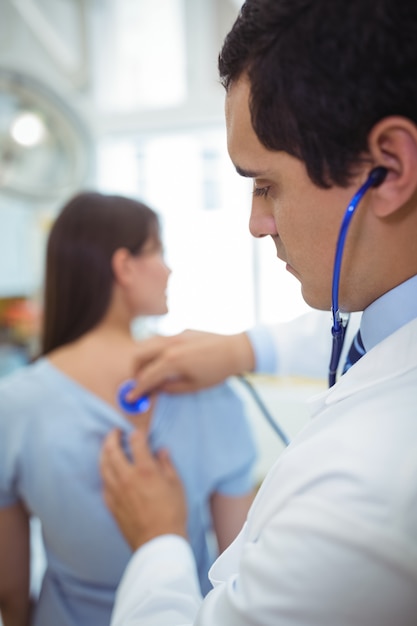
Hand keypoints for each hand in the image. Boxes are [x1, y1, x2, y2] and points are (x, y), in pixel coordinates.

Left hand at [100, 429, 186, 549]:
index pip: (136, 442)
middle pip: (112, 450)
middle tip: (115, 432)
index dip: (136, 433)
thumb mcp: (176, 484)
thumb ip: (166, 464)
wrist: (158, 541)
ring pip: (103, 465)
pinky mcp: (111, 504)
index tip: (137, 432)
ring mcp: (116, 491)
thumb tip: (161, 450)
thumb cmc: (172, 513)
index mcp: (145, 470)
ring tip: (107, 446)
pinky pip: (103, 482)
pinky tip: (107, 470)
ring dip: (104, 452)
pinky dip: (104, 471)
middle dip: (112, 437)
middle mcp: (127, 478)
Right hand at [129, 329, 254, 397]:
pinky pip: (160, 340)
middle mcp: (168, 345)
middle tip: (138, 383)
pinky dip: (154, 351)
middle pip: (138, 356)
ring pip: (146, 345)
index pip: (146, 377)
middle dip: (134, 371)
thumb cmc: (217, 370)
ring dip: (143, 359)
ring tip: (150, 373)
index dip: (137, 390)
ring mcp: (174, 335)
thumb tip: (156, 389)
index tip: (130, 398)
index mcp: (171, 361)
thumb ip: (170, 388)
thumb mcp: (193, 386)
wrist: (236, 349)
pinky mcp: (181, 331)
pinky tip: (164, 361)